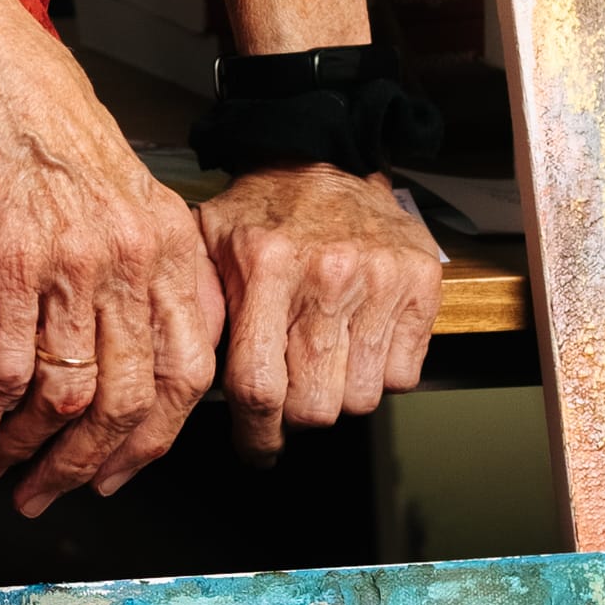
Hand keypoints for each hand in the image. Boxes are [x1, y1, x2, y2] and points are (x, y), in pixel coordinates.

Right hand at [0, 0, 222, 516]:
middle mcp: (136, 259)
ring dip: (24, 454)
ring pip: (65, 397)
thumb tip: (135, 363)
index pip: (190, 374)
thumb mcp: (125, 196)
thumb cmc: (47, 127)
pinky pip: (6, 371)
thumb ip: (145, 273)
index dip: (154, 442)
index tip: (116, 476)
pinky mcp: (9, 261)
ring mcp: (75, 262)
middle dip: (84, 468)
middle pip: (130, 401)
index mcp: (175, 246)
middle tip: (45, 498)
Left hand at [197, 161, 443, 456]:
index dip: (257, 434)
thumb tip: (182, 383)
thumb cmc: (263, 213)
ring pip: (362, 399)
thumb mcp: (207, 246)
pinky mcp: (421, 282)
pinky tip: (360, 345)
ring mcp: (381, 278)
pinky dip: (383, 376)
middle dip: (297, 416)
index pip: (259, 386)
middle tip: (290, 394)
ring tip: (324, 363)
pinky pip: (403, 376)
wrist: (326, 157)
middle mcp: (327, 274)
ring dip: (340, 396)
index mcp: (267, 266)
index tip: (256, 447)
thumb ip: (196, 311)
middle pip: (315, 406)